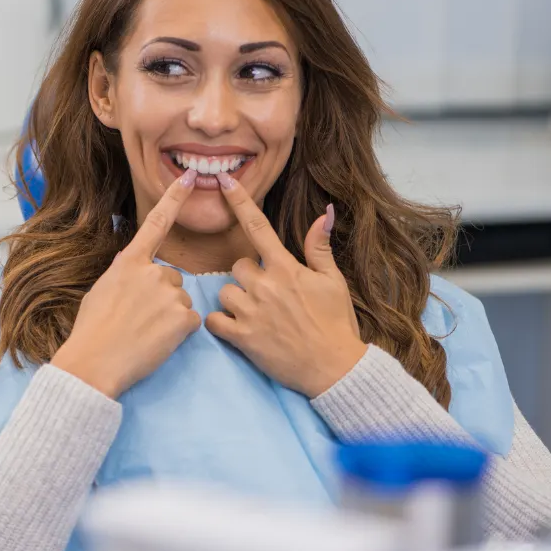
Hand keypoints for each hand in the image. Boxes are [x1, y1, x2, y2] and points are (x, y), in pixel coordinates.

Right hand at [52, 169, 202, 398]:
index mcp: (129, 261)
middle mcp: (153, 271)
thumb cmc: (91, 329)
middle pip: (171, 277)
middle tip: (139, 318)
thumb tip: (133, 267)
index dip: (174, 198)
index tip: (189, 178)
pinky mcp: (184, 318)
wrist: (95, 362)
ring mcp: (170, 294)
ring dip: (169, 315)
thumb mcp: (101, 290)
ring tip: (145, 332)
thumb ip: (124, 274)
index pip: (156, 222)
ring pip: (181, 300)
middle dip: (162, 296)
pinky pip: (190, 321)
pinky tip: (158, 341)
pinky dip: (178, 333)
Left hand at [204, 174, 365, 397]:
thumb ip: (319, 247)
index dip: (240, 201)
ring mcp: (252, 311)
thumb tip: (323, 213)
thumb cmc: (336, 324)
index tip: (224, 181)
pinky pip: (214, 320)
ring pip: (224, 292)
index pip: (257, 226)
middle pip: (237, 266)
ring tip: (257, 315)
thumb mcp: (333, 281)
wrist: (334, 368)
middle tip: (267, 296)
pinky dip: (221, 323)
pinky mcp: (242, 337)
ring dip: (235, 301)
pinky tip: (237, 328)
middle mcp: (265, 285)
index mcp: (286, 268)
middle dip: (248, 277)